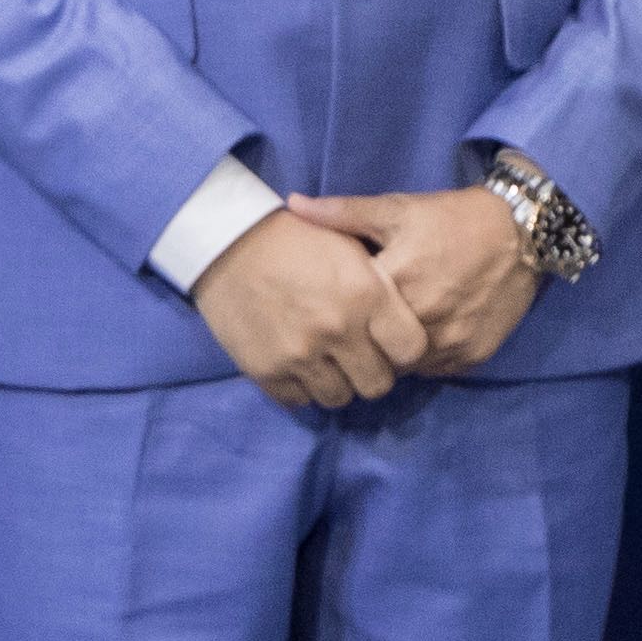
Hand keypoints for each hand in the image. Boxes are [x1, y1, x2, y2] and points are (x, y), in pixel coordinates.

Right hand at [191, 205, 433, 408]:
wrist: (228, 241)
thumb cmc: (297, 239)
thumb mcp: (351, 245)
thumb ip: (383, 285)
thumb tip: (413, 315)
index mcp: (366, 294)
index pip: (412, 350)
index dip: (404, 349)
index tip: (391, 342)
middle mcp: (337, 329)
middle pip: (378, 384)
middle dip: (373, 372)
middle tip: (358, 355)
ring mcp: (300, 354)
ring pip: (339, 398)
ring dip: (336, 382)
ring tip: (326, 359)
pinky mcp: (266, 370)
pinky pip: (299, 401)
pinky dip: (301, 387)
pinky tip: (298, 363)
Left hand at [288, 186, 540, 377]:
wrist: (522, 232)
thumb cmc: (452, 218)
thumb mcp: (398, 208)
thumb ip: (342, 213)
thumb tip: (291, 204)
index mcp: (399, 279)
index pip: (351, 316)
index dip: (342, 314)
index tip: (336, 308)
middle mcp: (425, 316)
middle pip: (375, 347)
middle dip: (366, 339)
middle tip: (361, 328)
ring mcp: (451, 341)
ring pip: (404, 365)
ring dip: (393, 353)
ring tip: (388, 334)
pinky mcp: (472, 356)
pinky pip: (434, 370)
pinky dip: (423, 358)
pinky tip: (420, 337)